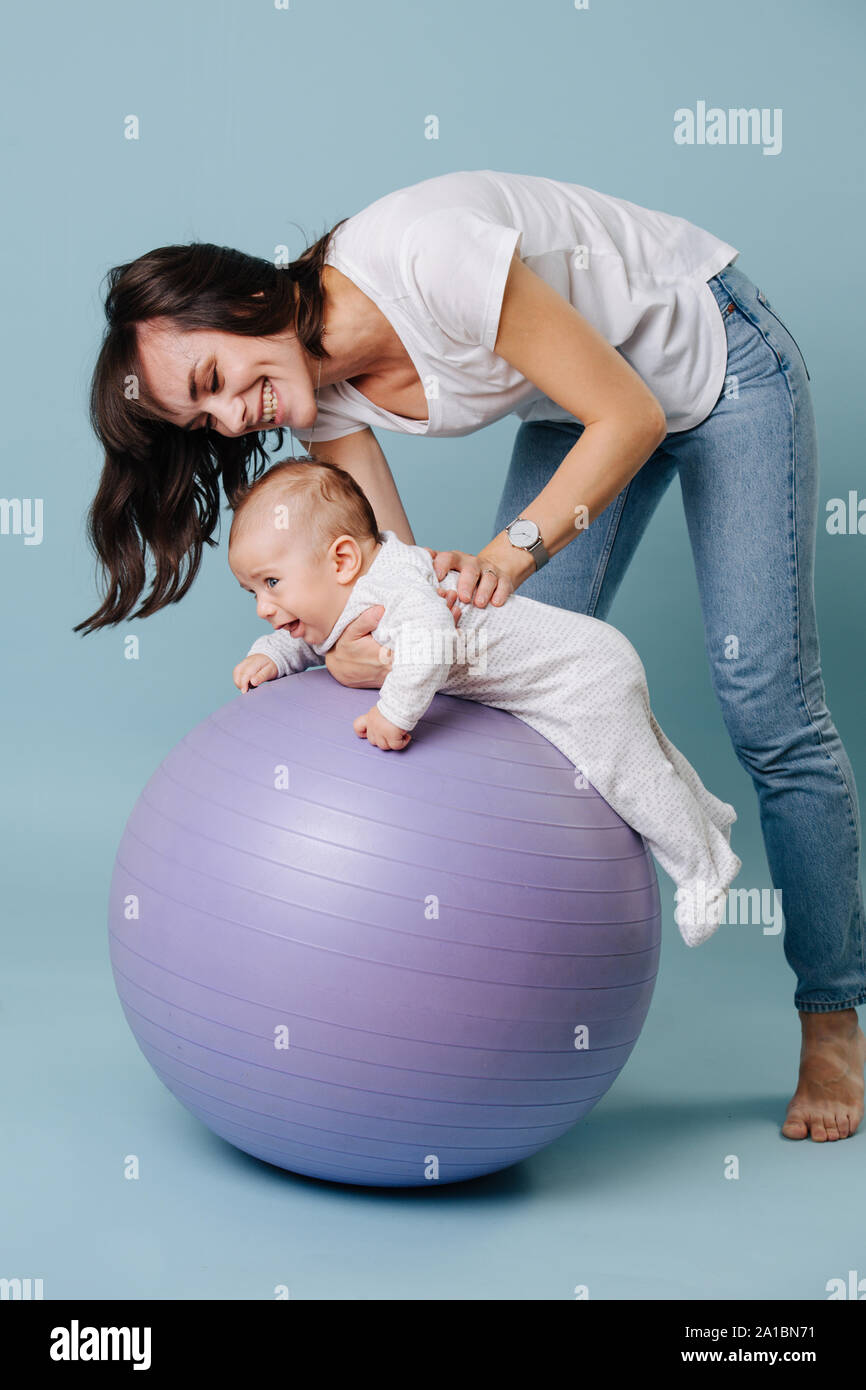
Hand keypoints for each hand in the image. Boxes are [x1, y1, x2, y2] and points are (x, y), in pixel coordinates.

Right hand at [234, 654, 278, 691]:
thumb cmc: (270, 666)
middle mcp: (248, 660)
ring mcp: (244, 662)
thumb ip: (262, 676)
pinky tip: (246, 684)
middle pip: (238, 672)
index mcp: (257, 662)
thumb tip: (253, 682)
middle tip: (247, 691)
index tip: (244, 691)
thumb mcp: (270, 671)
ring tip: (247, 687)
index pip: (247, 672)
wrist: (269, 658)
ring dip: (238, 682)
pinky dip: (238, 680)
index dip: (244, 683)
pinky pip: (236, 672)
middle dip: (240, 684)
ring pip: (236, 672)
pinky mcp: (241, 665)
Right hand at [325, 594, 462, 689]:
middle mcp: (399, 666)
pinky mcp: (405, 672)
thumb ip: (364, 621)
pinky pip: (425, 657)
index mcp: (386, 656)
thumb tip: (381, 609)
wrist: (343, 671)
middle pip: (428, 645)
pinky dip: (437, 642)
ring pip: (429, 652)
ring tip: (454, 609)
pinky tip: (448, 626)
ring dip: (442, 631)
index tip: (442, 606)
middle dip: (442, 622)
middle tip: (452, 601)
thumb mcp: (349, 633)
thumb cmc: (346, 650)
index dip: (432, 625)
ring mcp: (404, 671)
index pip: (416, 640)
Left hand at [353, 704, 411, 749]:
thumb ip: (380, 717)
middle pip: (372, 741)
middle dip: (383, 740)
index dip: (362, 733)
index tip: (369, 734)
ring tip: (401, 735)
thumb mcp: (383, 708)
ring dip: (392, 743)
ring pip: (383, 746)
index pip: (358, 727)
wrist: (402, 701)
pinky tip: (407, 737)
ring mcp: (381, 731)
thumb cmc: (396, 702)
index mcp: (370, 716)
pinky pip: (396, 746)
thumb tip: (388, 725)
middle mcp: (373, 725)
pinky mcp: (392, 735)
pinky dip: (402, 743)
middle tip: (392, 734)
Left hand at [425, 547, 514, 607]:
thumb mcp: (447, 571)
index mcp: (455, 560)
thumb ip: (433, 568)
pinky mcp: (503, 579)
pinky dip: (501, 593)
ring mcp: (489, 570)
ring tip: (479, 604)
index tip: (438, 578)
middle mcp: (472, 563)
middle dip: (466, 583)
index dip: (442, 565)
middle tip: (463, 597)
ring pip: (488, 577)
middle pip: (470, 569)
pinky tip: (496, 603)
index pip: (448, 558)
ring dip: (484, 591)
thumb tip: (415, 561)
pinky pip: (504, 585)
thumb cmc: (461, 576)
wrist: (490, 572)